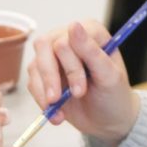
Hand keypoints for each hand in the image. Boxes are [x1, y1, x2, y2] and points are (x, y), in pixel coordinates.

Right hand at [27, 20, 139, 146]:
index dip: (70, 65)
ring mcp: (54, 55)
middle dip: (51, 77)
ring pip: (35, 65)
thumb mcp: (109, 77)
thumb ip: (92, 52)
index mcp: (90, 31)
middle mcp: (69, 38)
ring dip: (45, 92)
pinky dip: (41, 101)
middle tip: (59, 101)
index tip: (80, 90)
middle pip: (44, 46)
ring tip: (60, 114)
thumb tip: (73, 26)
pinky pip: (32, 82)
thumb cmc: (114, 95)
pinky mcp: (44, 74)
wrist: (107, 121)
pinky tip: (58, 114)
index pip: (67, 39)